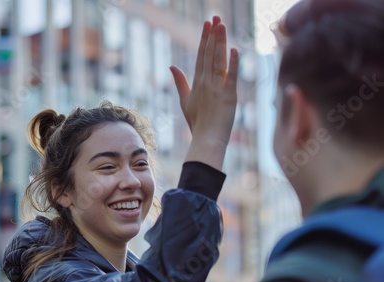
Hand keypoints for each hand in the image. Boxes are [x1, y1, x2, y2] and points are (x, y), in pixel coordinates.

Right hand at [170, 16, 238, 169]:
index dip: (204, 40)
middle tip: (215, 17)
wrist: (206, 140)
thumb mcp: (184, 101)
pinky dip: (233, 64)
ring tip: (222, 26)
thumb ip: (179, 82)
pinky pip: (231, 77)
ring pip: (218, 61)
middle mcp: (206, 83)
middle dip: (212, 35)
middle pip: (209, 55)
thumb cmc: (197, 123)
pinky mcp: (229, 96)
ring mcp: (217, 89)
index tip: (207, 25)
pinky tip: (234, 50)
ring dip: (220, 43)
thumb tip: (171, 66)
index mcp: (197, 83)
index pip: (201, 57)